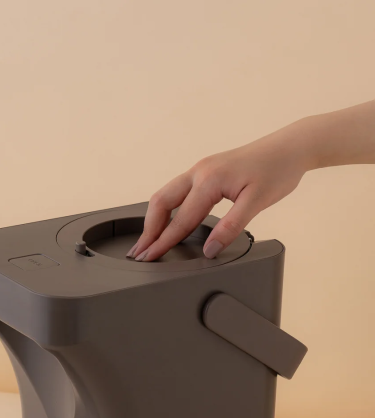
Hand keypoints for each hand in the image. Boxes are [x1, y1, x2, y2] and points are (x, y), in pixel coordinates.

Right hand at [127, 123, 309, 261]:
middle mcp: (199, 171)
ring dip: (154, 218)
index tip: (149, 258)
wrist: (290, 147)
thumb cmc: (277, 170)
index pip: (181, 219)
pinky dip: (167, 209)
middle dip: (148, 229)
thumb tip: (209, 249)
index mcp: (209, 180)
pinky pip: (178, 191)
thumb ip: (231, 227)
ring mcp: (201, 169)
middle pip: (162, 202)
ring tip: (147, 240)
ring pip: (166, 195)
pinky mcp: (206, 171)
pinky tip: (166, 221)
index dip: (163, 242)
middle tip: (139, 252)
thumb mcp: (257, 203)